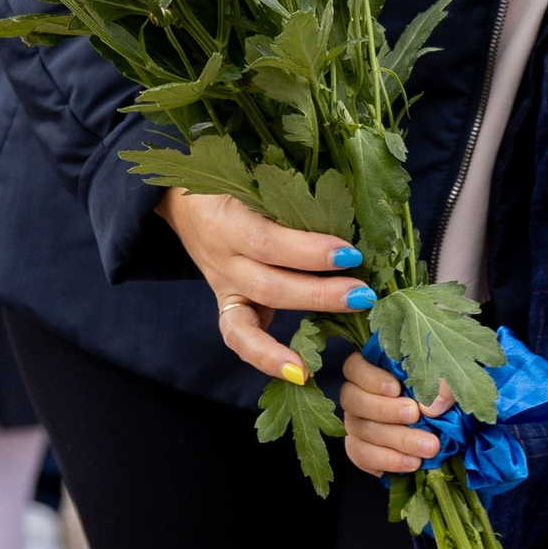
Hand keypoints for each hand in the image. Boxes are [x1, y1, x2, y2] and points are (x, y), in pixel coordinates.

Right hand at [162, 186, 374, 383]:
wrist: (184, 201)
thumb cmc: (231, 182)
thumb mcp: (254, 176)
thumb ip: (292, 191)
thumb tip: (350, 203)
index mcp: (226, 219)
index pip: (267, 241)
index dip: (308, 251)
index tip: (350, 252)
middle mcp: (222, 258)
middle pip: (269, 285)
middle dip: (320, 293)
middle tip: (363, 293)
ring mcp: (224, 286)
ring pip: (256, 315)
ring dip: (304, 321)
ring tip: (343, 322)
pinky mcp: (228, 306)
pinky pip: (240, 338)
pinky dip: (267, 358)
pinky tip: (299, 372)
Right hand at [340, 348, 455, 478]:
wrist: (449, 426)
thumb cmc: (442, 391)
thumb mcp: (448, 378)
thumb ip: (442, 385)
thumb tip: (430, 407)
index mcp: (372, 369)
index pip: (355, 368)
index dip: (371, 378)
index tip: (396, 389)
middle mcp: (357, 396)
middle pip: (353, 401)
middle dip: (385, 411)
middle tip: (415, 416)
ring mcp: (356, 423)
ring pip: (359, 432)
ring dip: (394, 442)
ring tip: (426, 449)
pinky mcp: (362, 448)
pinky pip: (361, 456)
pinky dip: (385, 461)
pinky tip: (410, 463)